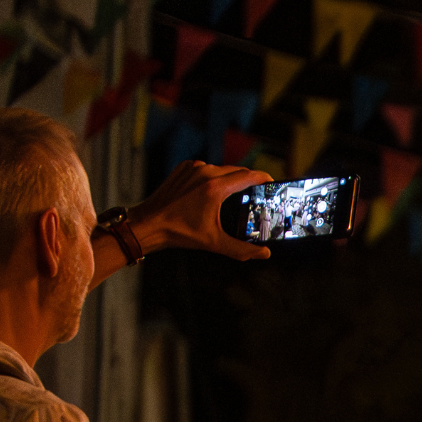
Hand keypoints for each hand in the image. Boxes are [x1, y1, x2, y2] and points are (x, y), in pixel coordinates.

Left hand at [127, 161, 272, 261]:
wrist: (149, 224)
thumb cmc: (178, 232)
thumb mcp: (215, 243)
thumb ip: (243, 250)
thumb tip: (264, 253)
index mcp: (215, 188)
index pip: (248, 175)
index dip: (264, 178)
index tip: (272, 182)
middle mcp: (204, 172)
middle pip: (237, 170)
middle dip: (249, 180)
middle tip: (257, 192)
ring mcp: (192, 168)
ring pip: (221, 169)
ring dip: (230, 179)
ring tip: (234, 194)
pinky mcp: (183, 168)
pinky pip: (206, 168)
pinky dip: (213, 176)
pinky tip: (213, 191)